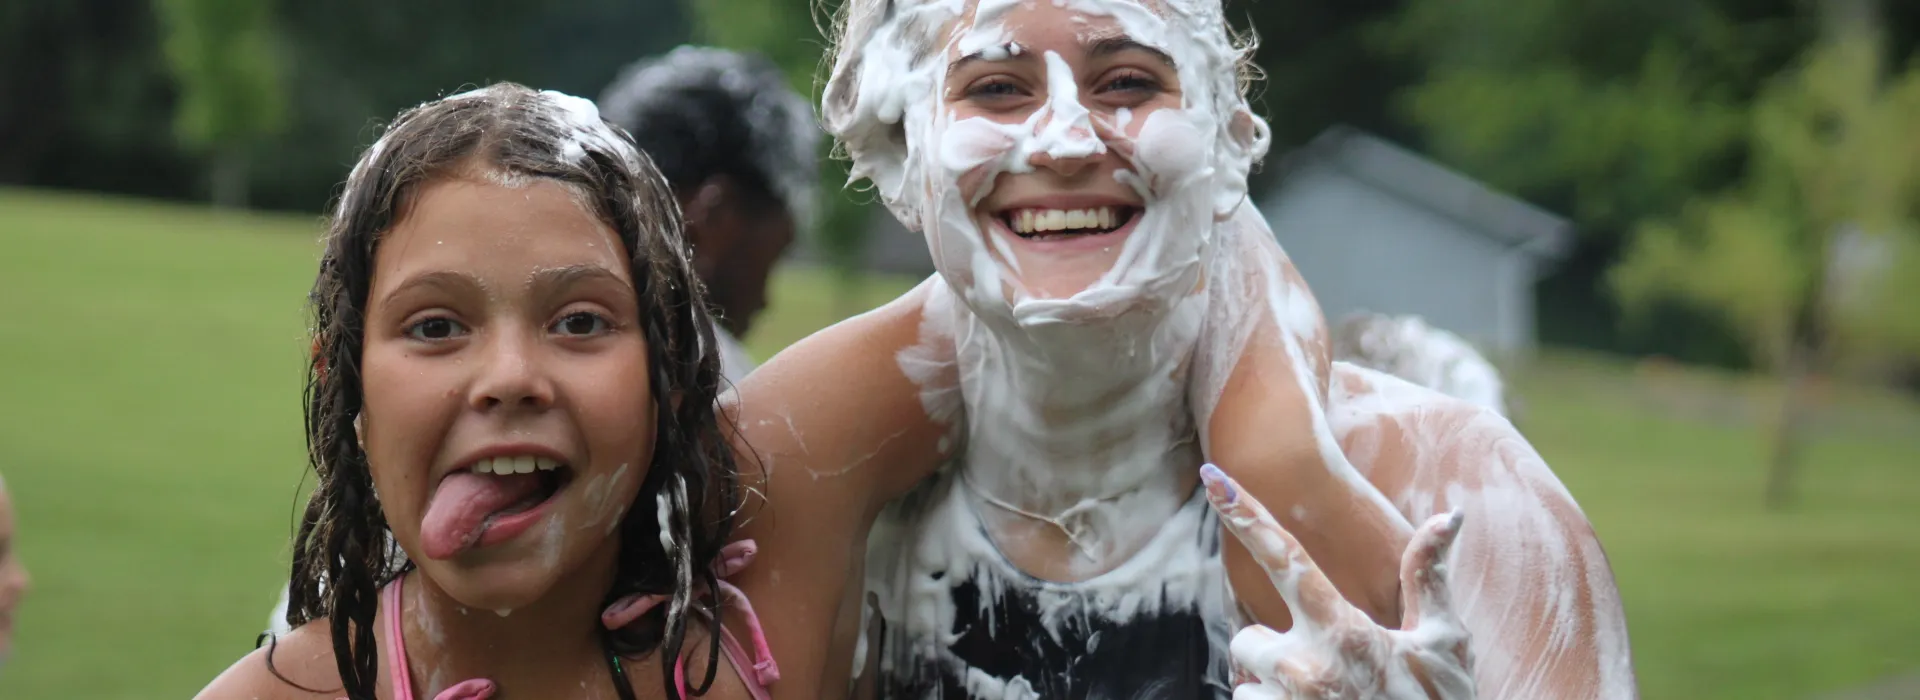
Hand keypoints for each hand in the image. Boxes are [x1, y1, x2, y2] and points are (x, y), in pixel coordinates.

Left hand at [1200, 464, 1474, 698]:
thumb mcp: (1443, 642)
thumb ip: (1428, 578)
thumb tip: (1449, 515)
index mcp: (1344, 633)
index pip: (1285, 559)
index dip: (1248, 516)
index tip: (1215, 479)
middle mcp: (1305, 669)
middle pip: (1247, 639)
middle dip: (1274, 652)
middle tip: (1327, 672)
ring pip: (1247, 685)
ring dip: (1275, 692)